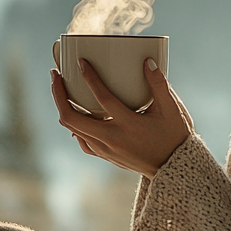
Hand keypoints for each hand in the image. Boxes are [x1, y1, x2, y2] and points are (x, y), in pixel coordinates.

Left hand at [51, 57, 193, 176]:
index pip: (103, 99)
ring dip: (64, 108)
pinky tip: (77, 115)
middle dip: (59, 95)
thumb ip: (160, 85)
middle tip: (56, 75)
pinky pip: (83, 140)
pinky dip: (75, 126)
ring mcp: (107, 149)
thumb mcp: (172, 110)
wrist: (174, 168)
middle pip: (73, 118)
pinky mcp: (107, 155)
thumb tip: (148, 62)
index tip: (80, 62)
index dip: (90, 79)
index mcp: (130, 125)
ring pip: (74, 129)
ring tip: (61, 90)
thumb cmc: (174, 136)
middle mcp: (113, 139)